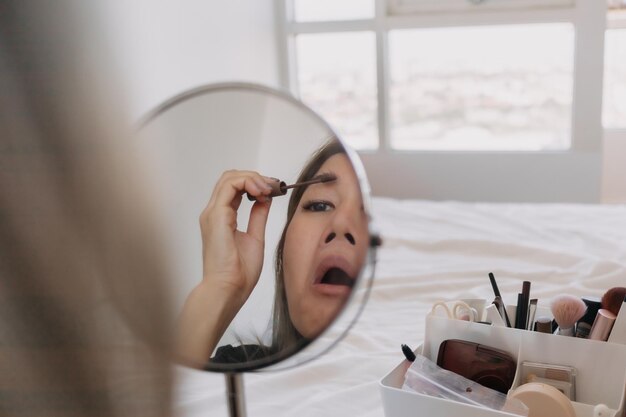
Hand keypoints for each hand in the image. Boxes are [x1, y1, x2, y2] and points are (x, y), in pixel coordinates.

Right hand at [199, 170, 273, 307]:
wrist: (229, 289)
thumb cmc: (239, 272)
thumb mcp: (255, 237)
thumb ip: (258, 216)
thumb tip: (265, 200)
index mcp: (221, 218)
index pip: (234, 188)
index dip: (254, 183)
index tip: (273, 190)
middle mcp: (214, 213)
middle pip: (230, 178)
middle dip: (254, 177)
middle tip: (273, 186)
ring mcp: (213, 213)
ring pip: (229, 177)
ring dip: (252, 178)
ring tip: (268, 189)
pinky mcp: (217, 215)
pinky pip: (230, 186)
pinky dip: (248, 182)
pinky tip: (262, 192)